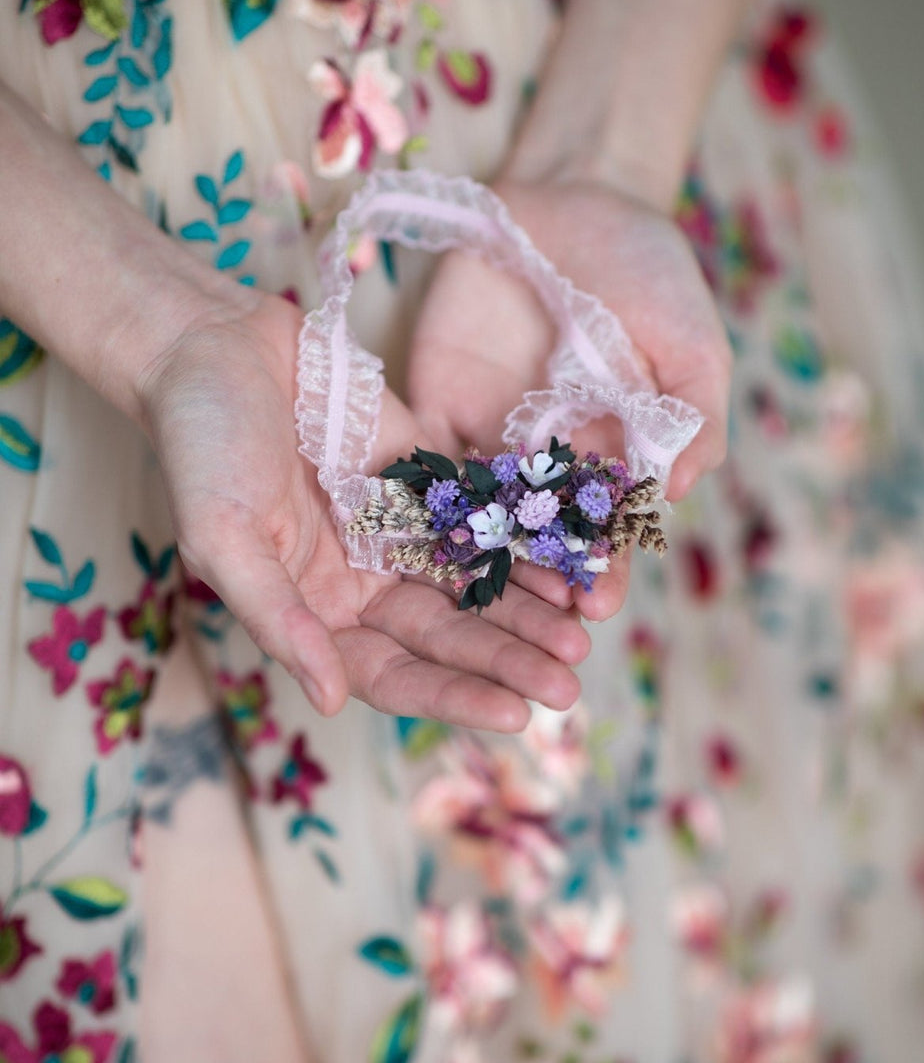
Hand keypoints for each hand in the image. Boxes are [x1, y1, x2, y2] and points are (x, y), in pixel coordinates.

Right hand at [136, 290, 588, 728]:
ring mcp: (400, 529)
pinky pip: (487, 517)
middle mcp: (364, 582)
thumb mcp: (222, 537)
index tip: (513, 715)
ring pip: (476, 584)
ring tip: (584, 634)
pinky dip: (527, 542)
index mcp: (315, 612)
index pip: (393, 674)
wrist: (217, 347)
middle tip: (568, 688)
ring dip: (529, 612)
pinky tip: (571, 561)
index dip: (453, 696)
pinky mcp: (429, 476)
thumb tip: (329, 699)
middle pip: (448, 637)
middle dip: (507, 661)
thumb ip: (278, 618)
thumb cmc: (201, 447)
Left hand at [408, 176, 730, 619]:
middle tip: (526, 629)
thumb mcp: (692, 345)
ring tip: (471, 605)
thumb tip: (678, 490)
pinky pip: (425, 465)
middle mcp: (552, 465)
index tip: (595, 603)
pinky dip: (421, 505)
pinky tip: (414, 541)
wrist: (574, 200)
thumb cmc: (650, 275)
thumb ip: (693, 418)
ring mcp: (492, 440)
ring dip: (476, 564)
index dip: (600, 566)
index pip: (606, 530)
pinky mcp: (437, 409)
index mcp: (616, 459)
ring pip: (479, 518)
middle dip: (534, 587)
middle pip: (538, 541)